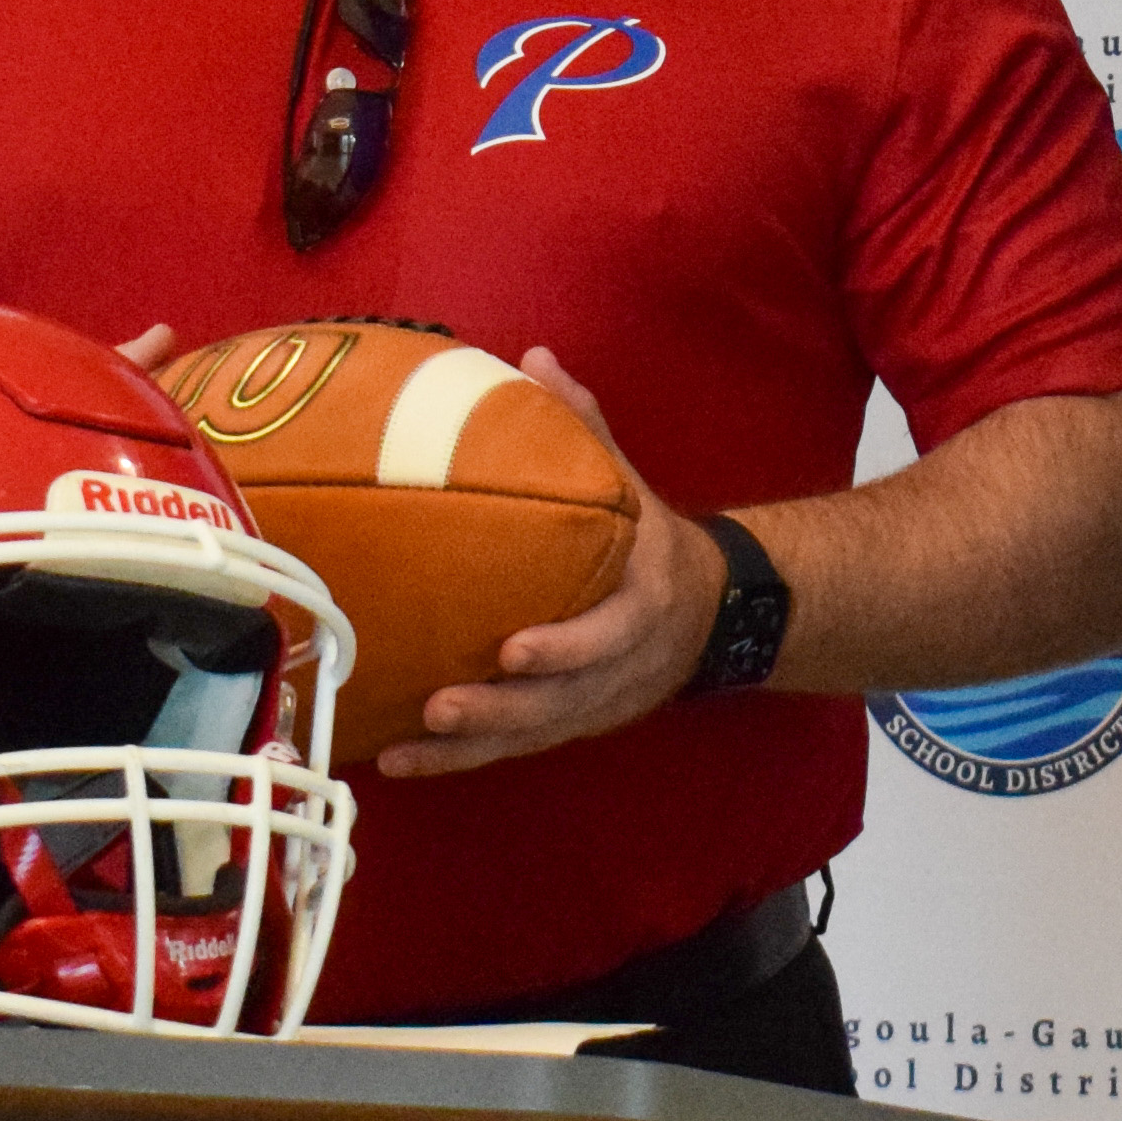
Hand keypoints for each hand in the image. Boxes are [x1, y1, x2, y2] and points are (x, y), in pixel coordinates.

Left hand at [371, 349, 723, 780]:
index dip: (567, 648)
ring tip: (410, 745)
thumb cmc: (649, 540)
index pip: (613, 632)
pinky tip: (405, 763)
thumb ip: (583, 425)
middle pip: (566, 698)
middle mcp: (624, 659)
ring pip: (537, 731)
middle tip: (441, 706)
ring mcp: (598, 699)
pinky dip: (462, 761)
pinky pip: (518, 748)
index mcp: (643, 597)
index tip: (514, 649)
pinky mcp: (573, 723)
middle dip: (503, 708)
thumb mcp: (629, 482)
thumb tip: (533, 358)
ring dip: (474, 746)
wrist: (716, 613)